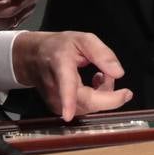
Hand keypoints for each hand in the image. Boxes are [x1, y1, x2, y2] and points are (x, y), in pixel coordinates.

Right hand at [12, 31, 131, 120]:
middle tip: (111, 75)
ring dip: (103, 93)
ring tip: (100, 75)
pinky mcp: (59, 110)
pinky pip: (86, 109)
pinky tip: (93, 85)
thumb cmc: (60, 47)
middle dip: (109, 93)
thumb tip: (119, 73)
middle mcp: (56, 88)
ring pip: (90, 107)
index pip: (65, 86)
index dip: (68, 101)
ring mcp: (55, 102)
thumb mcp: (83, 39)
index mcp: (61, 66)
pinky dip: (96, 98)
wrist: (34, 57)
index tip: (67, 115)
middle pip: (87, 102)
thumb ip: (102, 54)